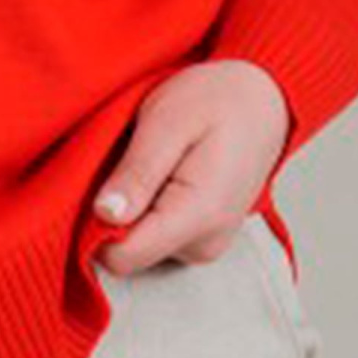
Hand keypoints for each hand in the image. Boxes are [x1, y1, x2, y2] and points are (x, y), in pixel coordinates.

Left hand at [91, 59, 291, 275]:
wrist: (262, 101)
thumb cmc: (217, 101)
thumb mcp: (168, 120)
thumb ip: (138, 172)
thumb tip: (106, 214)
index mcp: (199, 215)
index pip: (123, 257)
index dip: (94, 227)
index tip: (97, 186)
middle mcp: (204, 244)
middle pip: (126, 254)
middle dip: (113, 214)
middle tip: (129, 164)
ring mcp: (204, 247)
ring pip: (137, 247)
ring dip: (130, 210)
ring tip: (150, 165)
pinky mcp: (199, 242)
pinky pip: (153, 239)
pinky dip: (144, 211)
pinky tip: (158, 177)